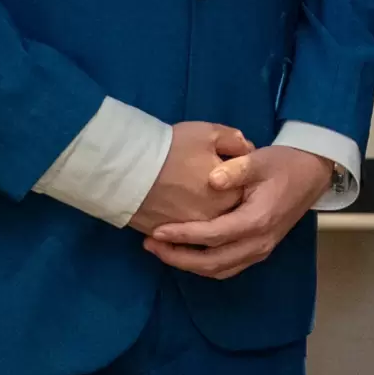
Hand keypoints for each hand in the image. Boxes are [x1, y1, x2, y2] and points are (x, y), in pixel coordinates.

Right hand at [128, 121, 252, 236]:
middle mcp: (212, 220)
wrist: (126, 165)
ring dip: (199, 222)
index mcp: (229, 197)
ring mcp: (186, 232)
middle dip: (219, 204)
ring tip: (188, 203)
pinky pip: (176, 240)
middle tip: (204, 187)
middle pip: (224, 216)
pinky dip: (177, 232)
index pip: (243, 195)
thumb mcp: (210, 134)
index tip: (225, 173)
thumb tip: (247, 151)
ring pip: (200, 231)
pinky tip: (172, 218)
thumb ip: (236, 143)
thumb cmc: (171, 148)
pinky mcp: (163, 238)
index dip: (235, 183)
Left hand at [142, 145, 336, 279]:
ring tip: (162, 250)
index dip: (183, 235)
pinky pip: (227, 267)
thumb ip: (236, 168)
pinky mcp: (260, 250)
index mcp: (258, 220)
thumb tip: (211, 179)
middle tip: (151, 244)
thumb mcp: (260, 159)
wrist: (312, 173)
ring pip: (218, 270)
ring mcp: (261, 249)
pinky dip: (204, 265)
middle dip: (178, 257)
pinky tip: (186, 252)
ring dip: (188, 264)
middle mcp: (259, 242)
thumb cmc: (284, 164)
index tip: (157, 231)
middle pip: (212, 263)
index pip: (213, 236)